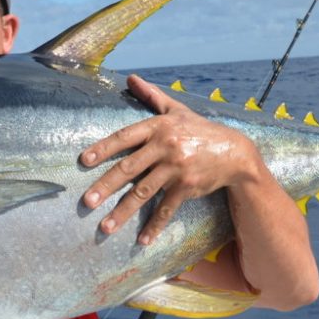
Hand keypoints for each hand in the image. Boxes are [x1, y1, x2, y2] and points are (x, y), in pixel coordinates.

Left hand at [80, 75, 259, 244]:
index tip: (83, 161)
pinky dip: (154, 226)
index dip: (103, 149)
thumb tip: (130, 78)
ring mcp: (176, 169)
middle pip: (128, 169)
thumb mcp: (176, 110)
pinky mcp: (187, 187)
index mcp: (158, 127)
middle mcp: (166, 147)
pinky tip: (141, 240)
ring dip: (123, 212)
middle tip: (86, 202)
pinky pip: (167, 209)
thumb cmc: (199, 130)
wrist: (235, 152)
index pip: (124, 137)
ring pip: (144, 193)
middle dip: (105, 187)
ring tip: (105, 227)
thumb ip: (151, 95)